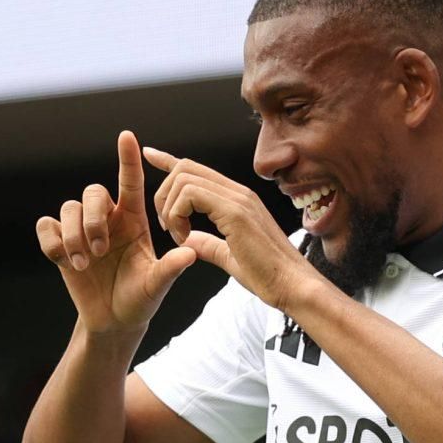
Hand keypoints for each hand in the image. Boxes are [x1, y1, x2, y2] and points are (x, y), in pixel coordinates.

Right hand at [34, 131, 200, 334]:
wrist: (114, 321)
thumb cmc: (140, 300)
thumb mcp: (156, 286)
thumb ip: (170, 269)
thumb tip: (191, 253)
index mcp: (133, 220)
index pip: (130, 181)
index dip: (128, 158)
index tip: (127, 136)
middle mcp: (107, 218)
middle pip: (92, 192)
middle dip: (92, 219)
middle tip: (99, 251)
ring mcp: (81, 230)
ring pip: (68, 207)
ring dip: (73, 234)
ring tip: (83, 263)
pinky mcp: (60, 244)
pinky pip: (47, 226)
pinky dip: (53, 241)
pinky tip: (65, 259)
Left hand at [144, 145, 319, 311]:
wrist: (293, 286)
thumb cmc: (269, 276)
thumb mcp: (230, 257)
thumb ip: (209, 245)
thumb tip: (190, 241)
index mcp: (237, 200)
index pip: (197, 170)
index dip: (169, 161)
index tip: (150, 155)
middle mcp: (238, 192)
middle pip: (185, 168)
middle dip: (164, 194)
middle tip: (168, 227)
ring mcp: (238, 198)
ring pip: (184, 178)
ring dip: (170, 208)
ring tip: (178, 236)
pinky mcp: (236, 211)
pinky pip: (191, 195)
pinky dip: (177, 215)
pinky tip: (184, 237)